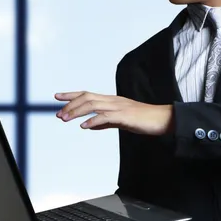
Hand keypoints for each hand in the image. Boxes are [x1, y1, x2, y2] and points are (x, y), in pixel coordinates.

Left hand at [55, 91, 173, 134]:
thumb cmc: (143, 120)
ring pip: (93, 105)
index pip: (87, 94)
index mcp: (111, 101)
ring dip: (77, 112)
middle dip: (70, 104)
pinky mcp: (125, 116)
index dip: (71, 95)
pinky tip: (84, 126)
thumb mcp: (120, 121)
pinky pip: (106, 117)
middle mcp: (112, 101)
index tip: (57, 97)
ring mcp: (118, 107)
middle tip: (58, 114)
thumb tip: (89, 126)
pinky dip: (93, 121)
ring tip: (65, 119)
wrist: (162, 119)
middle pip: (87, 97)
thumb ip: (104, 123)